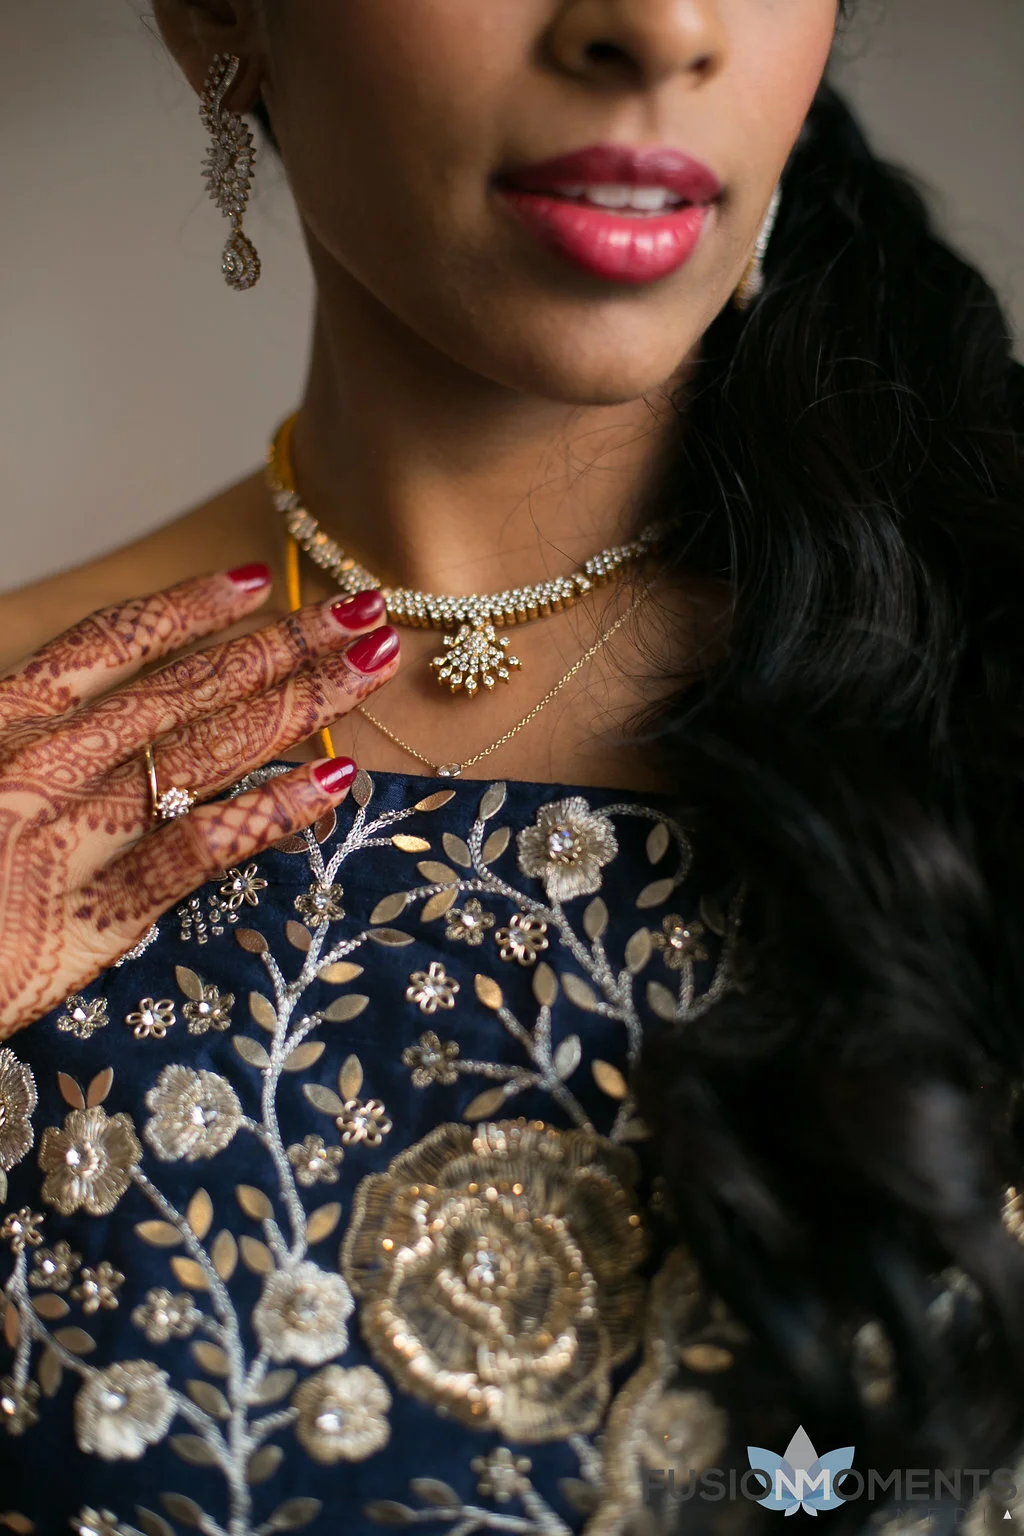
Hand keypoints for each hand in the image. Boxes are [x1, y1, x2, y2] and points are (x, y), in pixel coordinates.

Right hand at [0, 564, 399, 1035]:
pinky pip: (200, 847)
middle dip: (281, 643)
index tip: (252, 579)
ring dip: (300, 701)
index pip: (108, 646)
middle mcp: (46, 764)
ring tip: (370, 664)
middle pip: (185, 687)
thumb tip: (91, 720)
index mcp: (4, 726)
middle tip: (362, 609)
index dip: (187, 608)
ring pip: (208, 748)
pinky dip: (271, 813)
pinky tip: (335, 784)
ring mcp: (74, 833)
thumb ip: (25, 743)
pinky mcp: (95, 913)